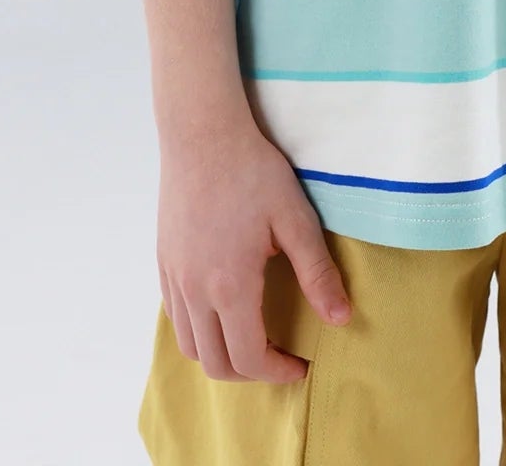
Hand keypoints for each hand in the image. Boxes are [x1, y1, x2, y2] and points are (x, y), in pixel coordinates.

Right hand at [156, 112, 353, 380]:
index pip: (248, 358)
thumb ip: (317, 273)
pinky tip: (223, 309)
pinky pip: (175, 316)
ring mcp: (174, 277)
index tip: (300, 365)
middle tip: (279, 357)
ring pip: (190, 345)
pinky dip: (199, 329)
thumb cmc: (252, 172)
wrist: (202, 133)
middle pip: (215, 363)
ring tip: (251, 339)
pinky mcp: (164, 261)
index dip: (277, 372)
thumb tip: (341, 320)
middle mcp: (194, 290)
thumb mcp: (296, 219)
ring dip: (221, 355)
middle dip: (250, 373)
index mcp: (230, 286)